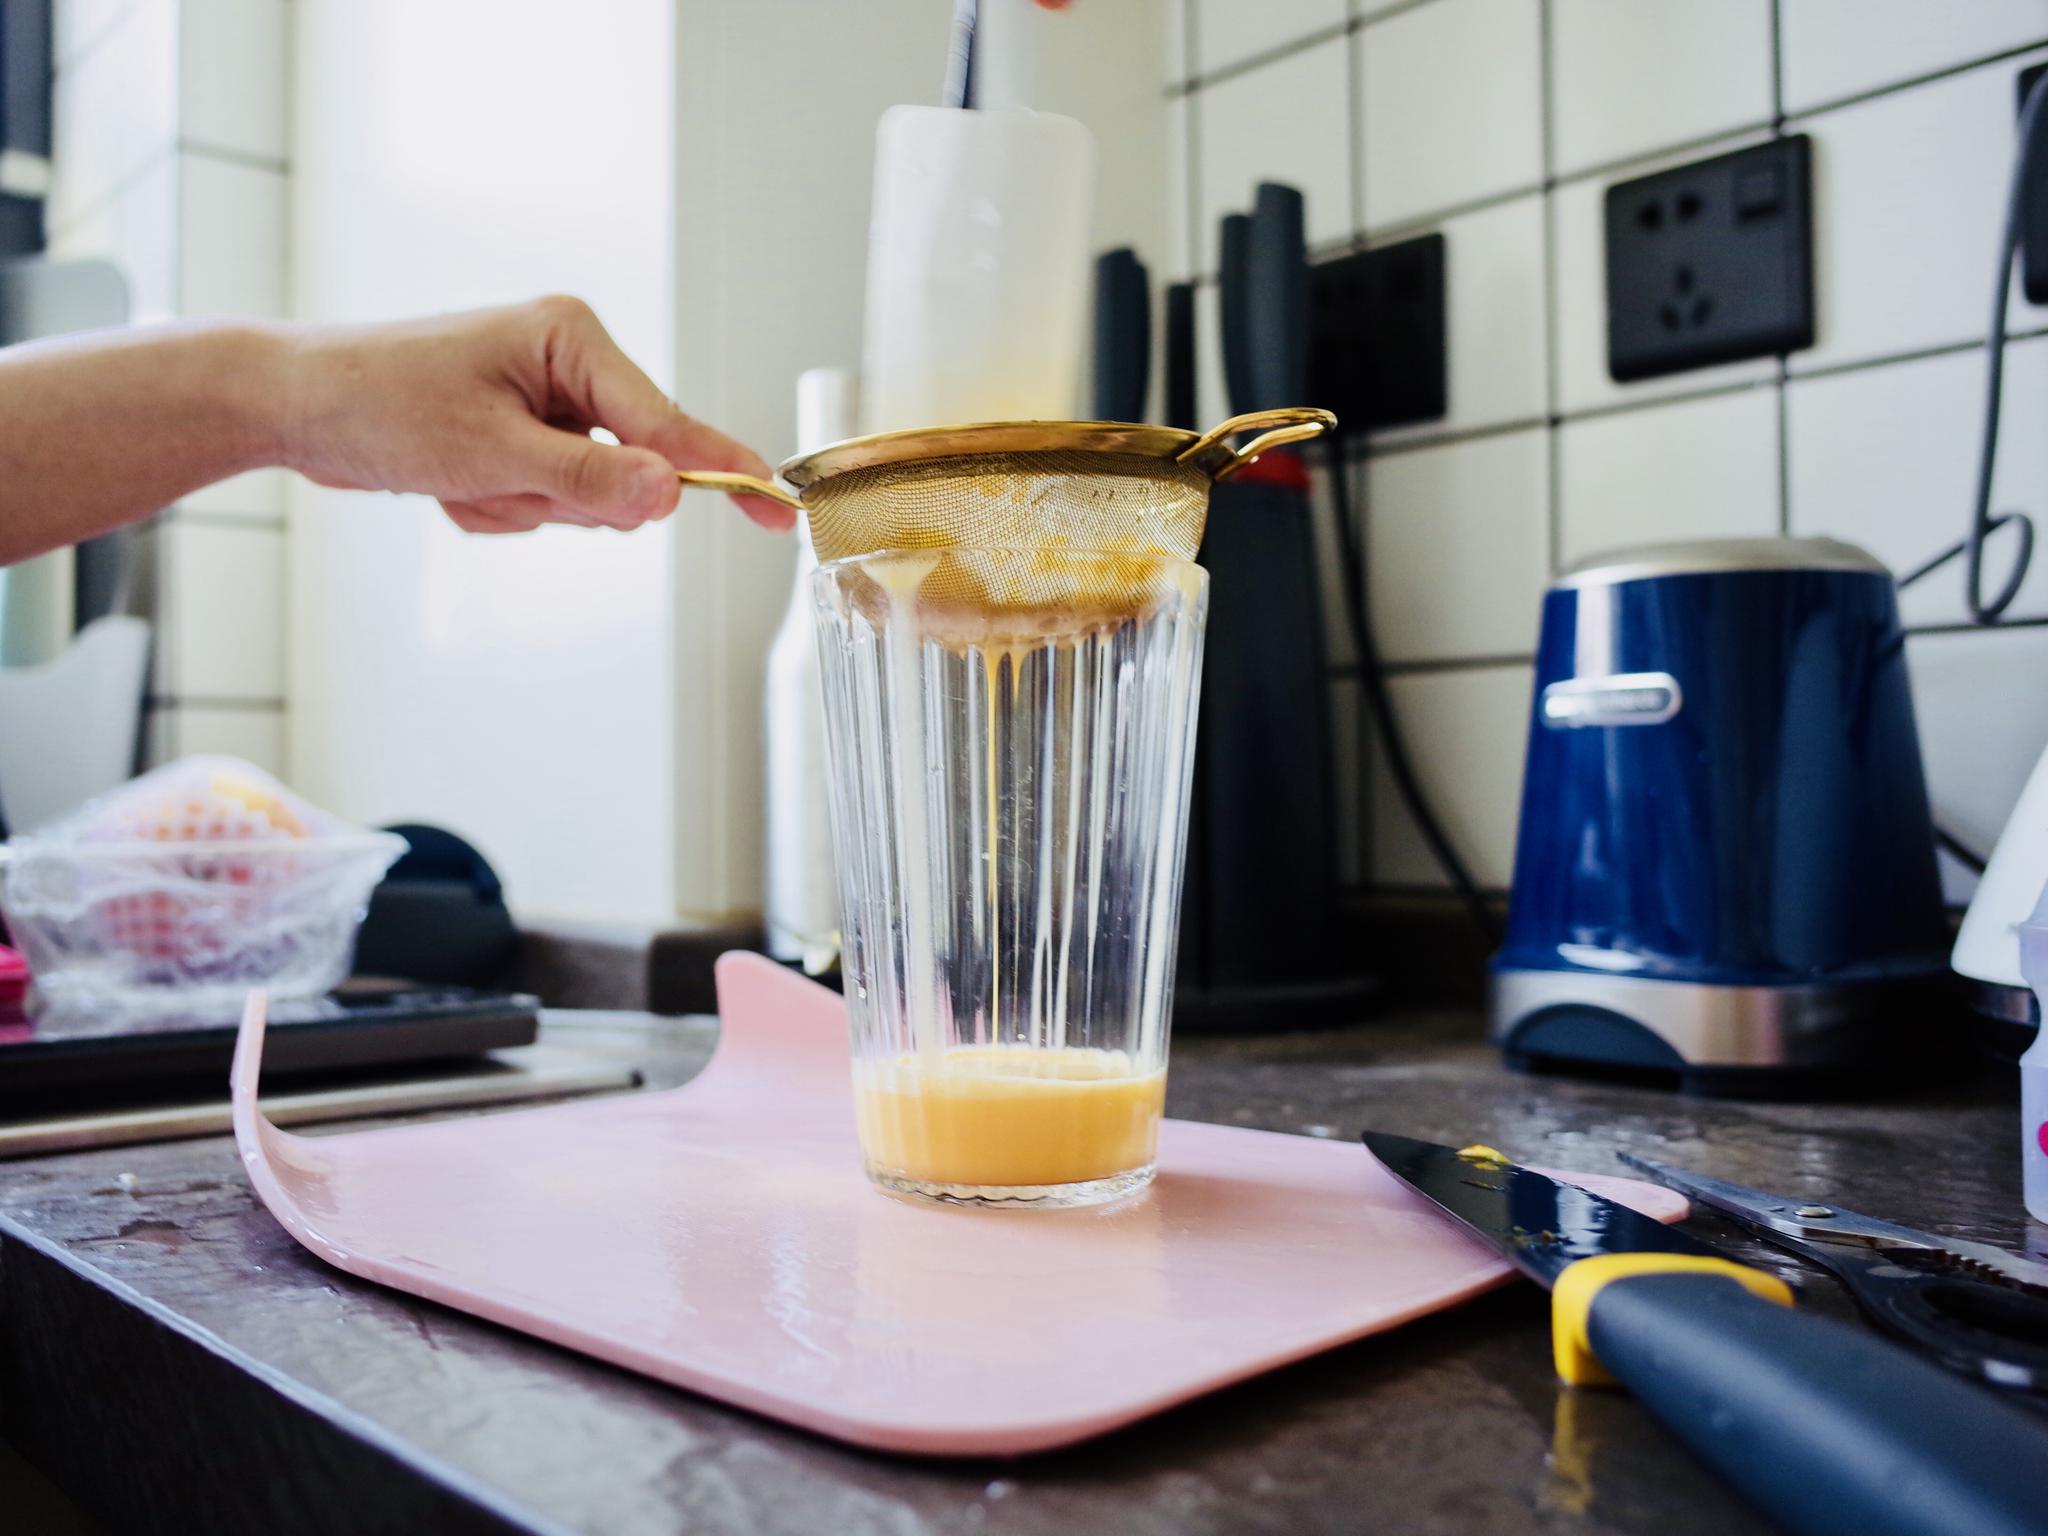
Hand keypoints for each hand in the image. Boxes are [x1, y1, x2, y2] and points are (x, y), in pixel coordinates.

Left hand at [279, 297, 791, 533]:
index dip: (724, 477)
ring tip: (459, 474)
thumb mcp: (490, 455)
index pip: (670, 426)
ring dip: (523, 505)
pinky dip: (500, 507)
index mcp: (573, 339)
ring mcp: (548, 400)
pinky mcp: (524, 433)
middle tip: (492, 478)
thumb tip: (672, 496)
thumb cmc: (378, 404)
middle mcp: (570, 362)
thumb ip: (589, 481)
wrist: (292, 406)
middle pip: (629, 471)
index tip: (776, 515)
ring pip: (586, 497)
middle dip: (562, 497)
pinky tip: (450, 480)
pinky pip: (546, 502)